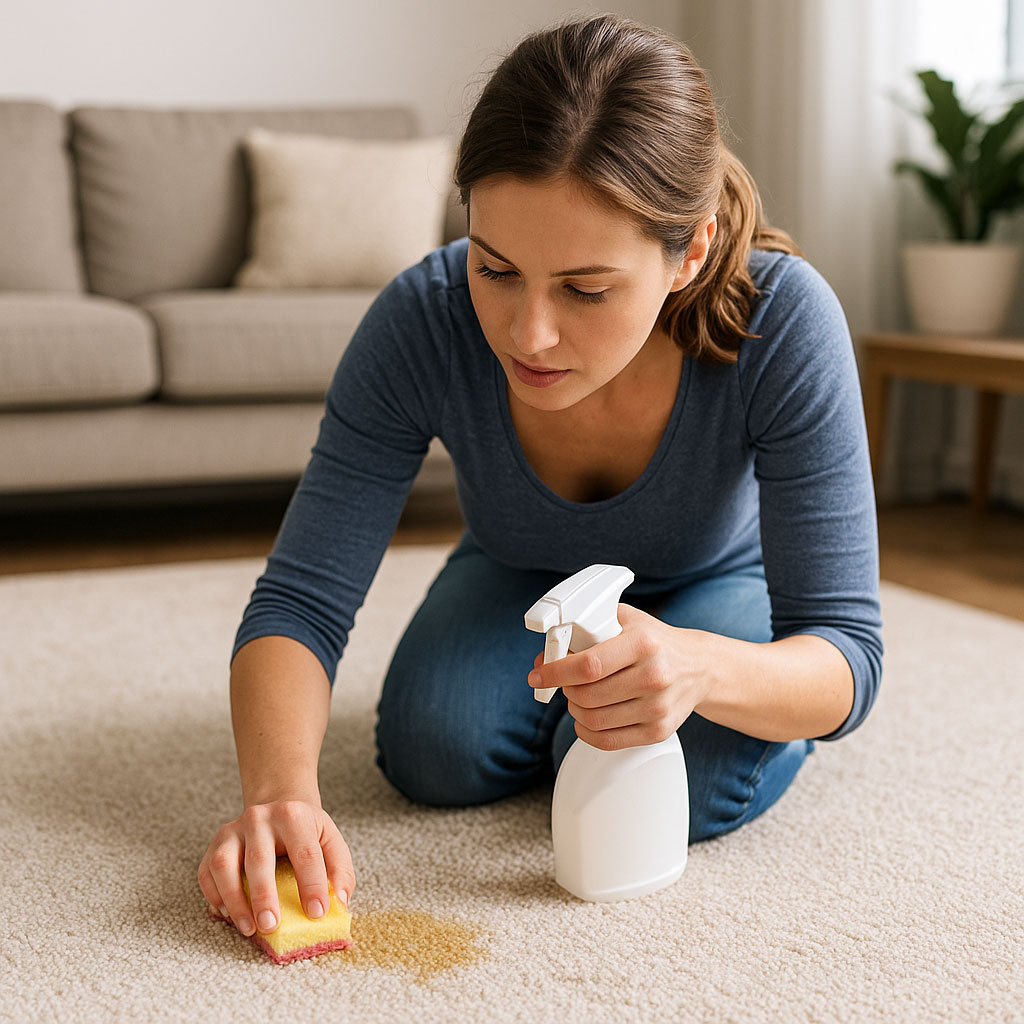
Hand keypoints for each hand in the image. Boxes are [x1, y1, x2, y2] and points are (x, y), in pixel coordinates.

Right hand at [198, 800, 354, 937]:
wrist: (278, 808)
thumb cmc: (306, 832)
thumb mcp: (330, 841)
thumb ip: (340, 871)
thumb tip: (339, 903)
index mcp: (294, 815)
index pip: (305, 852)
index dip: (312, 884)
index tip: (317, 913)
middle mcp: (260, 818)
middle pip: (259, 858)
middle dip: (264, 896)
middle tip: (271, 925)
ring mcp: (234, 830)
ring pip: (225, 865)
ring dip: (235, 900)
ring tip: (248, 928)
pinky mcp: (215, 844)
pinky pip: (207, 872)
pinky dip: (215, 897)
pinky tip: (230, 914)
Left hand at [528, 604, 715, 749]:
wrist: (699, 667)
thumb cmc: (655, 641)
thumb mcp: (626, 619)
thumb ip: (589, 625)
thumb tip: (547, 652)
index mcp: (643, 643)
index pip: (589, 665)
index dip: (555, 672)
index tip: (538, 674)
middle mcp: (654, 676)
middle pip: (587, 696)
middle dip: (564, 689)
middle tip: (563, 682)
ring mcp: (658, 707)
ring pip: (594, 720)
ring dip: (574, 709)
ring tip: (577, 697)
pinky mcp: (658, 731)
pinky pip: (607, 741)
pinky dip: (586, 731)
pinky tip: (586, 718)